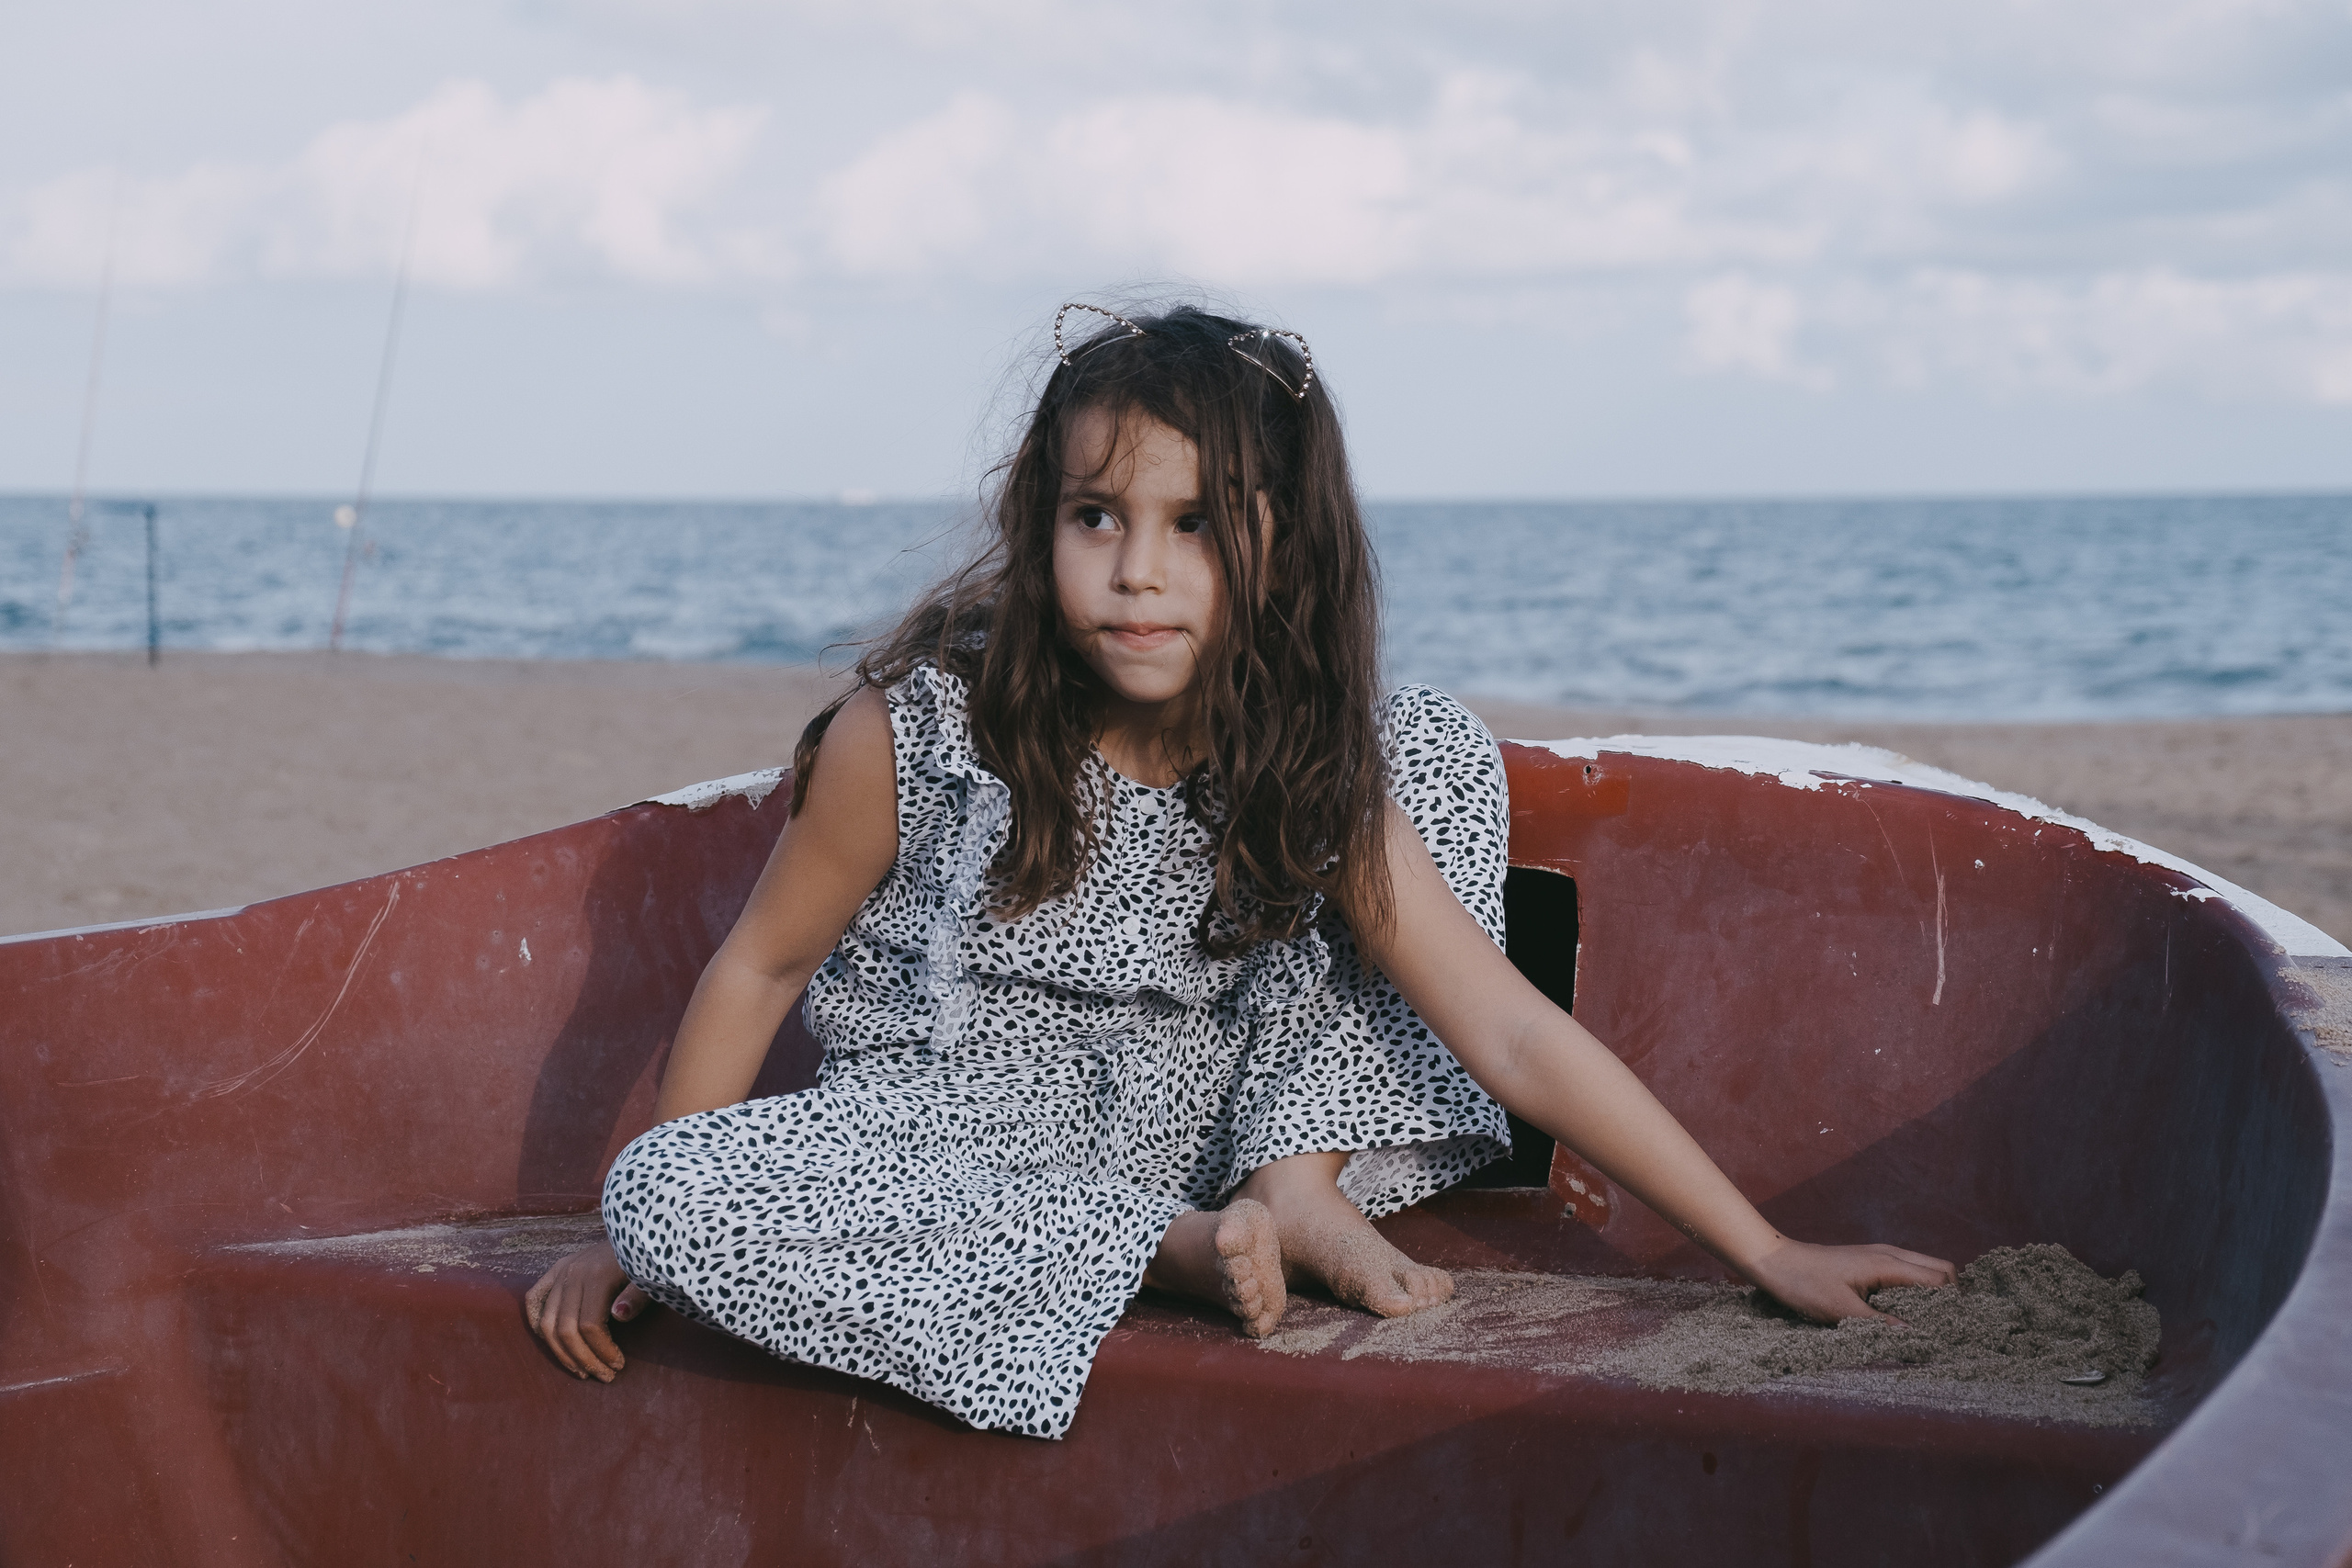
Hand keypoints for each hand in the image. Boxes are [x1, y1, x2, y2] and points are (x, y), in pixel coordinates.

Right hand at [524, 1240, 653, 1380]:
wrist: (637, 1232)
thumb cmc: (646, 1260)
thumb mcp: (650, 1278)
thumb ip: (637, 1297)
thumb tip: (618, 1316)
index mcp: (597, 1275)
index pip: (589, 1325)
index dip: (601, 1351)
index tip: (618, 1365)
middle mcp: (572, 1273)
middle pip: (565, 1328)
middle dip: (583, 1359)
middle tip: (603, 1376)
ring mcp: (560, 1272)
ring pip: (546, 1322)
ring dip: (561, 1353)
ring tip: (581, 1370)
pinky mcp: (554, 1270)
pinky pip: (534, 1300)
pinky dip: (537, 1324)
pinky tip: (554, 1344)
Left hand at [1742, 1238, 1955, 1323]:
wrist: (1776, 1262)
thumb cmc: (1805, 1285)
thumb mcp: (1842, 1312)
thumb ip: (1881, 1325)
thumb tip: (1917, 1338)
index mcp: (1887, 1265)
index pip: (1940, 1279)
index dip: (1953, 1303)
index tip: (1953, 1327)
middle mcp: (1890, 1254)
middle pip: (1941, 1268)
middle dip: (1951, 1295)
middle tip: (1946, 1325)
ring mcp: (1881, 1254)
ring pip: (1925, 1268)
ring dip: (1933, 1291)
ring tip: (1929, 1321)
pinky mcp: (1870, 1259)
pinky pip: (1907, 1270)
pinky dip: (1916, 1287)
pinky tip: (1905, 1310)